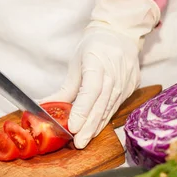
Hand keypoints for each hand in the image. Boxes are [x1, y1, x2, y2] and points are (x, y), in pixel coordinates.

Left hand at [43, 0, 160, 148]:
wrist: (121, 34)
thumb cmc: (95, 47)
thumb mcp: (76, 63)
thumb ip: (65, 89)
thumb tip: (45, 107)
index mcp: (98, 63)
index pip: (90, 90)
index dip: (82, 110)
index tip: (74, 126)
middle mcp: (115, 74)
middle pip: (101, 104)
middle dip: (89, 126)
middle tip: (79, 142)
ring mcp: (125, 82)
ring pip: (109, 109)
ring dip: (96, 126)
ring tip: (84, 140)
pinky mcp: (130, 88)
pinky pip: (115, 107)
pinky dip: (104, 119)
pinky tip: (95, 130)